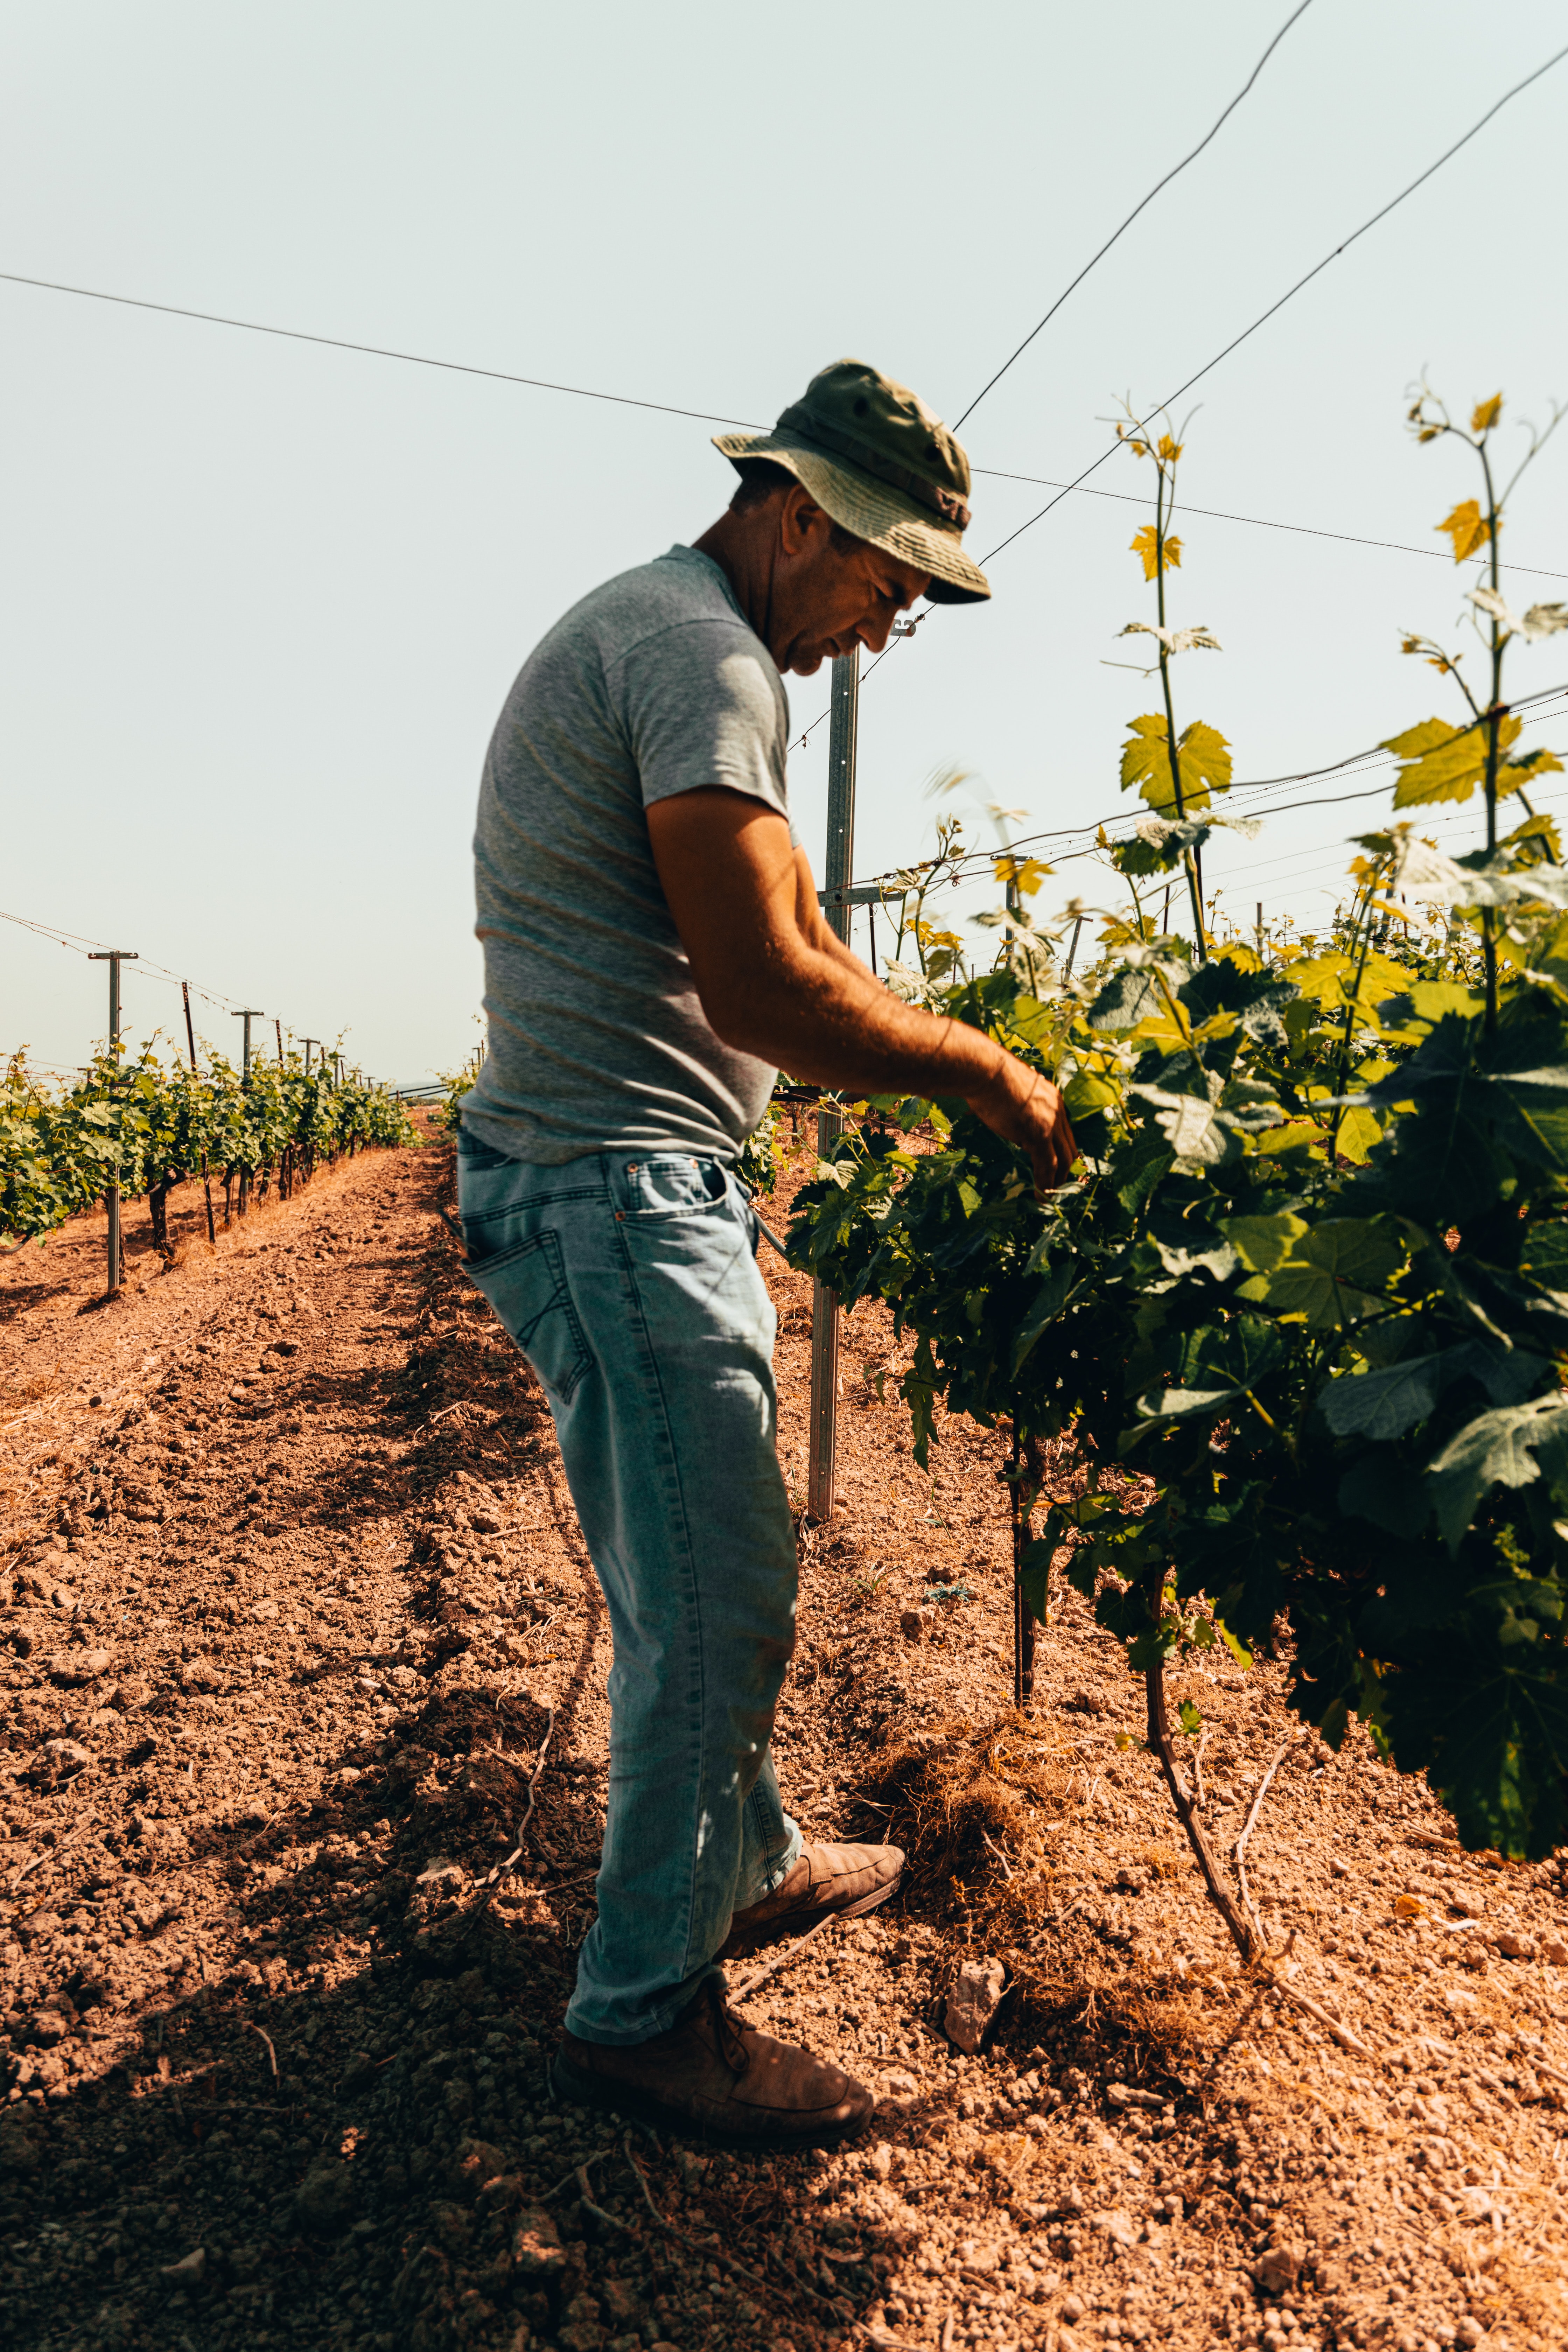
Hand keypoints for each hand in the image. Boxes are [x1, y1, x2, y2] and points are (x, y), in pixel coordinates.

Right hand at [966, 1054, 1077, 1192]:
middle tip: (1056, 1189)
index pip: (1064, 1134)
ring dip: (1057, 1182)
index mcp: (1053, 1100)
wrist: (984, 1071)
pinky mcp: (1039, 1135)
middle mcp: (1058, 1112)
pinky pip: (1047, 1166)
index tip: (1055, 1170)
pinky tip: (1039, 1196)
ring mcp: (1051, 1124)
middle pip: (1070, 1149)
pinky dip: (1045, 1184)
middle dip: (1065, 1172)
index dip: (1062, 1154)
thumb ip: (1019, 1110)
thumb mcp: (1012, 1094)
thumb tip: (1011, 1121)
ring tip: (1048, 1198)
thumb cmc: (989, 1078)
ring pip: (1063, 1160)